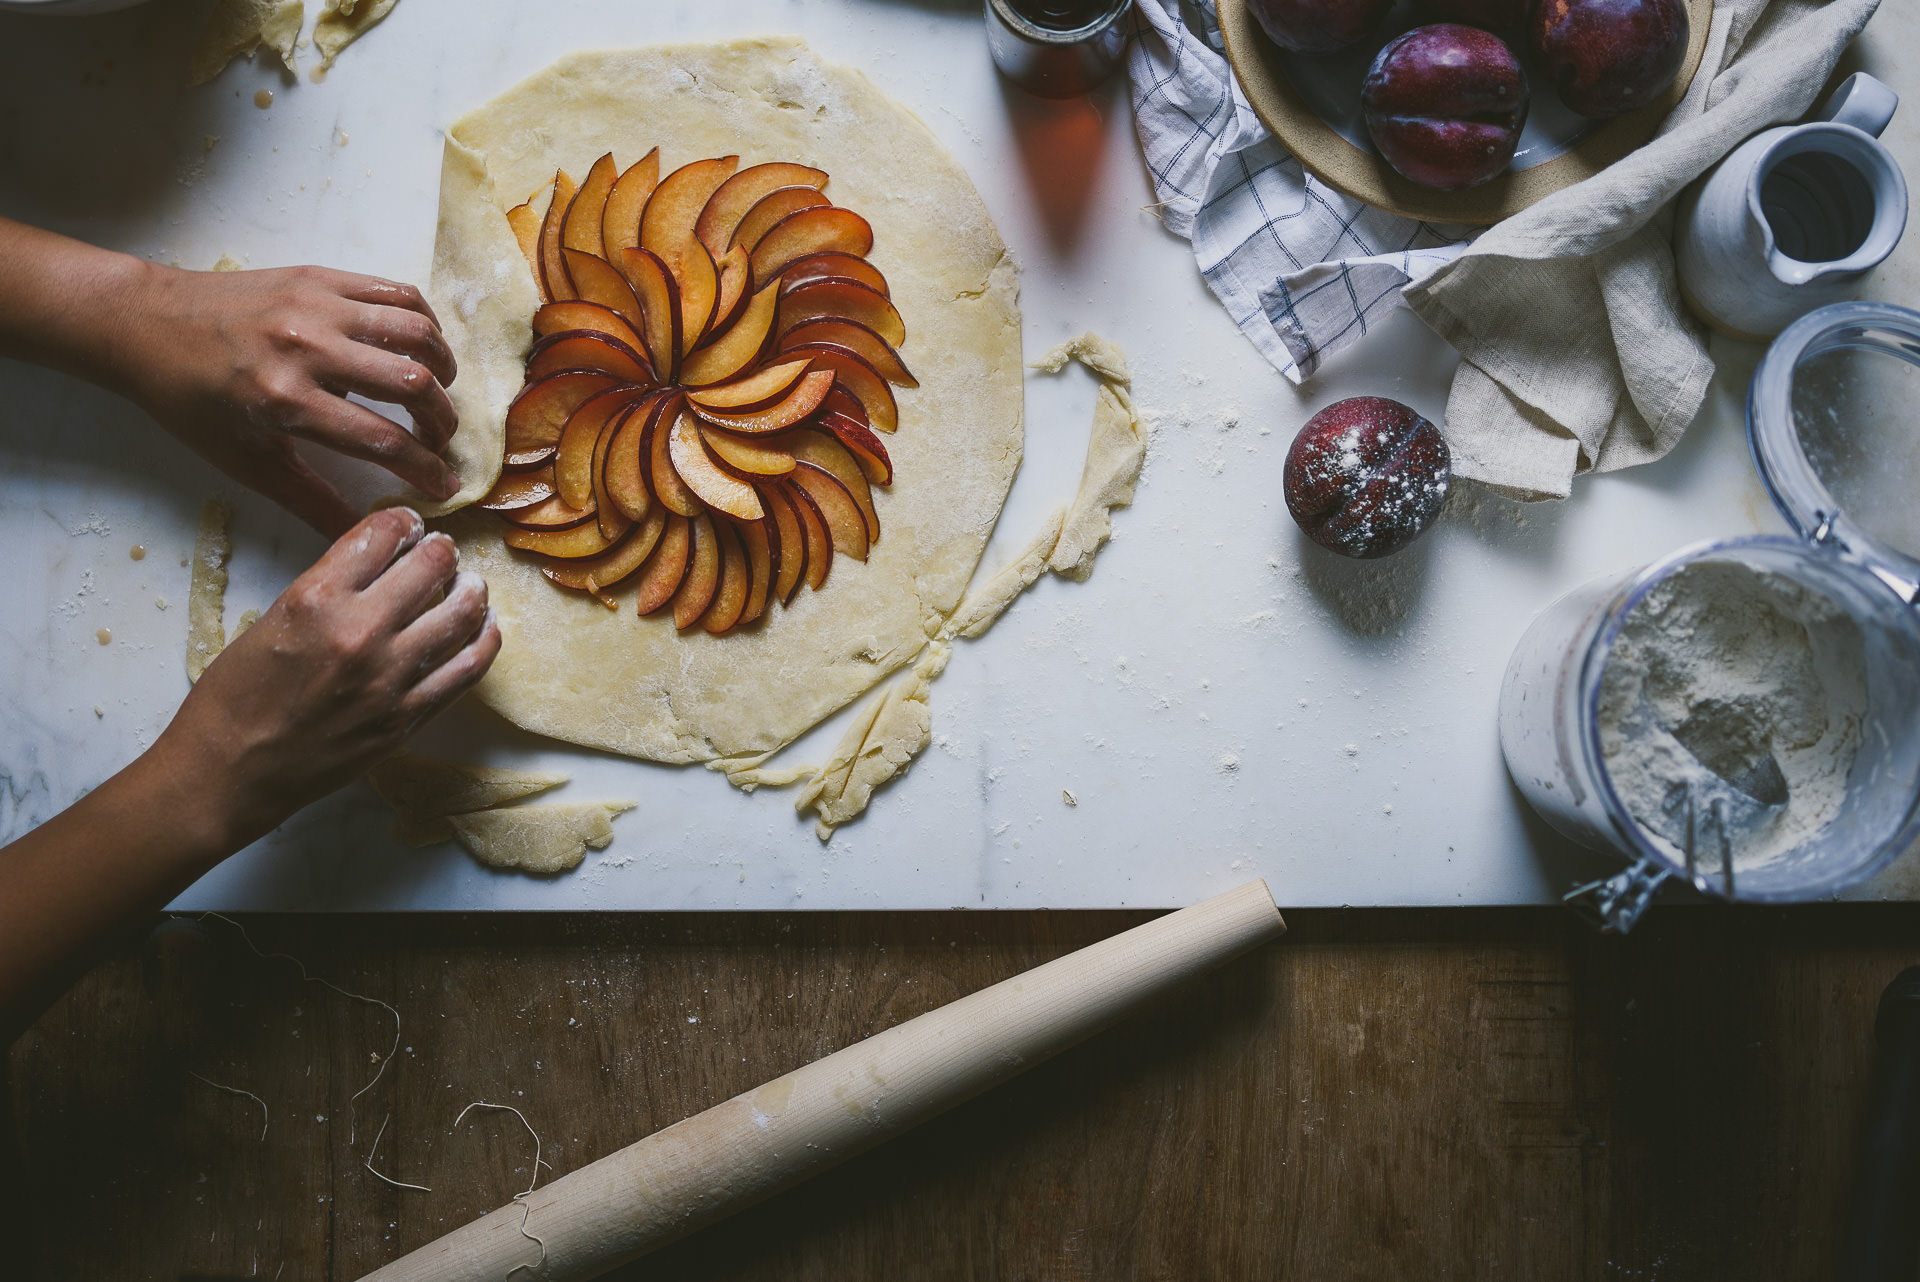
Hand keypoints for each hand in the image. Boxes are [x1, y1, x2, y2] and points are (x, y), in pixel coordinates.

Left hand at [115, 264, 462, 536]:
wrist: (146, 323)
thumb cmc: (192, 399)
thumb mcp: (246, 462)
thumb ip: (311, 500)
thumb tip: (363, 535)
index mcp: (285, 400)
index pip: (384, 441)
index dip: (426, 469)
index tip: (444, 484)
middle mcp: (306, 347)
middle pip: (413, 382)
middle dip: (443, 421)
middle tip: (440, 440)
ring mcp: (316, 304)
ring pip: (416, 332)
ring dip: (444, 368)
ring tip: (440, 391)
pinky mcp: (320, 276)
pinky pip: (396, 292)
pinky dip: (424, 322)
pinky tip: (421, 348)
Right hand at [157, 506, 500, 847]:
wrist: (229, 773)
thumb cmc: (235, 699)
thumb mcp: (271, 619)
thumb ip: (327, 590)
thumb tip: (377, 566)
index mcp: (315, 599)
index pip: (381, 533)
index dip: (401, 521)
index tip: (408, 524)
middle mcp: (360, 632)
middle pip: (430, 566)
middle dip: (440, 550)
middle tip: (442, 551)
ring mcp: (390, 677)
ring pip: (461, 613)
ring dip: (471, 590)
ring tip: (470, 585)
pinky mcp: (408, 717)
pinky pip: (468, 668)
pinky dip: (484, 640)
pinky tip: (485, 628)